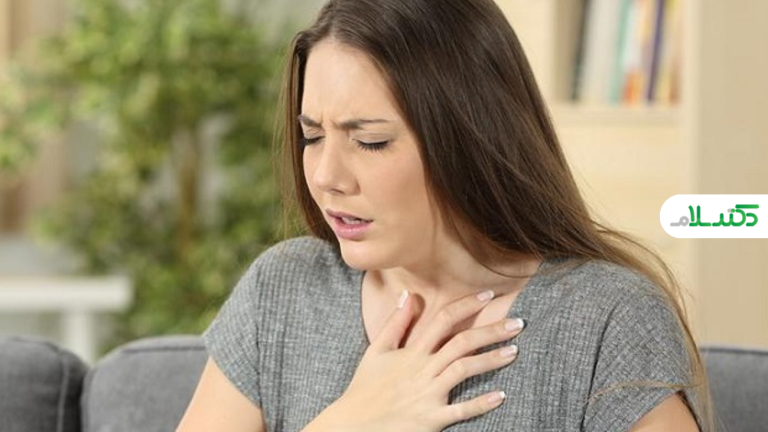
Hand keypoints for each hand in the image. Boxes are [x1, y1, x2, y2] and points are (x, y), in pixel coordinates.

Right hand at [305, 290, 523, 431]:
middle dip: (491, 330)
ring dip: (491, 360)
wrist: (353, 424)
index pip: (443, 320)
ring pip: (464, 370)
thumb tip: (408, 295)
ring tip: (514, 351)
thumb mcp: (377, 351)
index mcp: (412, 352)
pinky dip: (481, 403)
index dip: (467, 305)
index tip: (489, 295)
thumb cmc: (365, 387)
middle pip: (462, 342)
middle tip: (518, 323)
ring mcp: (428, 394)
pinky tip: (501, 396)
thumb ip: (396, 323)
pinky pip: (460, 410)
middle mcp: (423, 369)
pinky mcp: (431, 419)